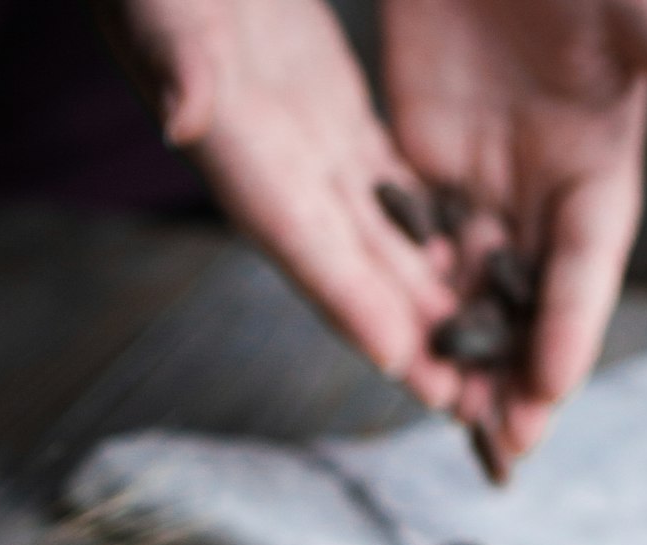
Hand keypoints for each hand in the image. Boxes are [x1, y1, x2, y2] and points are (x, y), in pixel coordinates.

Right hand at [94, 0, 463, 410]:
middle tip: (465, 403)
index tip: (395, 357)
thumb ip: (172, 57)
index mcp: (237, 149)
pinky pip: (393, 192)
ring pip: (381, 245)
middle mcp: (277, 170)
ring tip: (487, 357)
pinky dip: (434, 236)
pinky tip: (477, 270)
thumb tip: (180, 115)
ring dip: (430, 305)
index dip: (345, 301)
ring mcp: (308, 148)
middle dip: (408, 340)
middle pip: (352, 272)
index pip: (298, 241)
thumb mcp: (159, 1)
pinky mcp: (334, 116)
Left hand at [383, 0, 646, 461]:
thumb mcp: (637, 5)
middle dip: (517, 381)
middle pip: (529, 305)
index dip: (569, 329)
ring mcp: (482, 185)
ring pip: (470, 294)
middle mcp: (543, 194)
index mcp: (601, 168)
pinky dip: (408, 306)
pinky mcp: (422, 164)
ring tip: (449, 428)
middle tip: (500, 453)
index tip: (547, 391)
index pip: (585, 267)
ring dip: (463, 364)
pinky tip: (395, 355)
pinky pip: (415, 250)